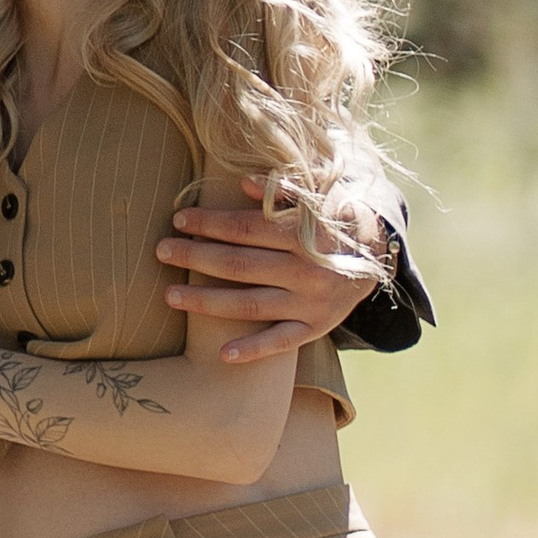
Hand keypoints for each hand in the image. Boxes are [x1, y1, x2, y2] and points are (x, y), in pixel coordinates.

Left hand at [164, 180, 385, 362]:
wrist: (376, 254)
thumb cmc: (333, 216)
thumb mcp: (318, 193)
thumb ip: (284, 187)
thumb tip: (244, 182)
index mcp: (305, 234)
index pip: (247, 227)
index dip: (211, 223)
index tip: (180, 218)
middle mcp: (307, 271)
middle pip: (240, 265)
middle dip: (197, 257)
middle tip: (161, 251)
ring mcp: (310, 303)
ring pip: (251, 305)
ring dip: (207, 301)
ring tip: (170, 296)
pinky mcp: (316, 327)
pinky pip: (282, 341)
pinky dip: (253, 350)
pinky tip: (222, 355)